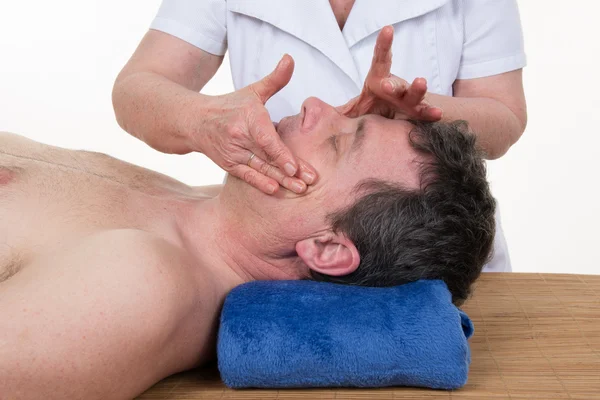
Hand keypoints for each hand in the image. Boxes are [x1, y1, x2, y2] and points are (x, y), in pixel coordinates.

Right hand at [190, 55, 317, 194]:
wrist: (195, 121)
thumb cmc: (230, 105)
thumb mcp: (252, 91)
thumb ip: (275, 79)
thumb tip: (290, 59)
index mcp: (248, 117)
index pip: (266, 139)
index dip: (281, 154)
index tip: (295, 166)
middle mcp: (239, 136)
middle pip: (267, 157)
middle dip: (289, 171)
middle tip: (308, 182)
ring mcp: (233, 152)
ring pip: (260, 169)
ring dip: (280, 180)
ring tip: (299, 189)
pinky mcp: (228, 164)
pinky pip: (246, 176)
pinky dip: (260, 184)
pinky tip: (275, 190)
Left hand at [337, 26, 442, 120]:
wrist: (388, 125)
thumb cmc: (370, 112)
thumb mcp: (352, 110)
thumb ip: (336, 111)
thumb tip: (311, 112)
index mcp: (378, 80)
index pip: (380, 60)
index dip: (383, 45)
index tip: (387, 29)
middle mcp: (395, 88)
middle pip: (395, 81)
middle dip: (392, 83)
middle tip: (386, 85)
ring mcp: (407, 100)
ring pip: (413, 93)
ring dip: (417, 89)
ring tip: (420, 82)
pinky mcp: (416, 114)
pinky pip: (424, 113)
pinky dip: (430, 113)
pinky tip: (437, 114)